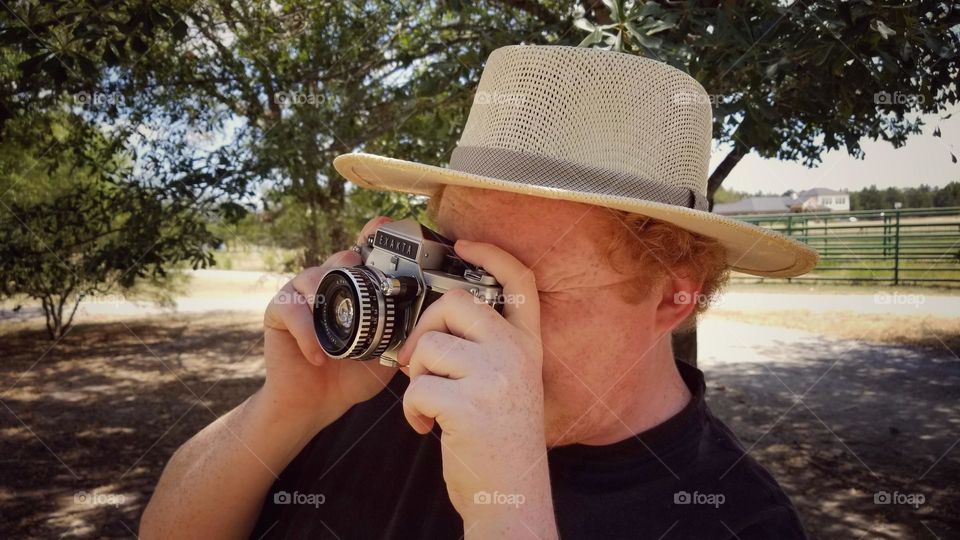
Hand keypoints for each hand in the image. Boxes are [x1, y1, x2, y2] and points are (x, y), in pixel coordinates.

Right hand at [261, 217, 396, 432]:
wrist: (316, 405)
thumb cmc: (351, 376)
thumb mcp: (386, 353)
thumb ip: (403, 333)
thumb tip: (432, 318)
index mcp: (355, 289)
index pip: (363, 251)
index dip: (373, 235)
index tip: (385, 225)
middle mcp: (327, 285)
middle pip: (340, 258)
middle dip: (351, 265)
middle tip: (361, 281)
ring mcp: (301, 296)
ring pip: (313, 277)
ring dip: (327, 298)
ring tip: (338, 329)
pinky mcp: (278, 313)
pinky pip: (292, 309)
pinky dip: (307, 332)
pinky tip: (319, 355)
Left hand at [397, 239, 556, 537]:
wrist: (512, 496)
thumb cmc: (500, 440)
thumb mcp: (509, 384)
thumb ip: (489, 347)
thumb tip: (436, 318)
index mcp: (527, 347)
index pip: (519, 282)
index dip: (491, 254)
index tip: (463, 243)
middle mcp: (516, 355)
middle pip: (455, 303)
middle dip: (425, 329)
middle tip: (420, 363)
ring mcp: (495, 377)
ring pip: (430, 346)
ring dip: (416, 378)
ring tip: (430, 405)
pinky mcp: (469, 404)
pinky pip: (417, 387)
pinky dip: (411, 411)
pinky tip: (427, 427)